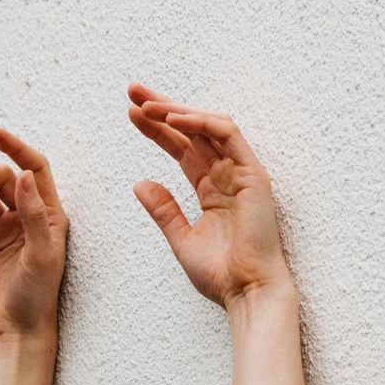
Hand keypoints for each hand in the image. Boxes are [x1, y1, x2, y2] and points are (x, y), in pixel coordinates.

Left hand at [127, 85, 292, 309]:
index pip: (181, 148)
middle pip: (192, 130)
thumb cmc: (222, 275)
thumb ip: (164, 210)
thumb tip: (139, 183)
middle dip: (162, 107)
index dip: (156, 129)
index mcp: (210, 189)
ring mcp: (241, 172)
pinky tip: (174, 120)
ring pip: (209, 125)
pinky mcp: (253, 174)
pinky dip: (201, 123)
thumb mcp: (181, 240)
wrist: (248, 293)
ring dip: (177, 110)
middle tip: (132, 90)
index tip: (130, 114)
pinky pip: (228, 134)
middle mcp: (226, 175)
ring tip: (146, 105)